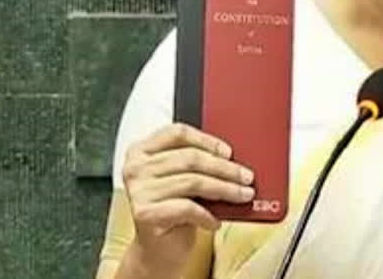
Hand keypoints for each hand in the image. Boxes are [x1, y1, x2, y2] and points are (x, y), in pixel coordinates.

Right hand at [120, 123, 254, 272]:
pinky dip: (207, 214)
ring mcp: (138, 190)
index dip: (207, 140)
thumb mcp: (185, 180)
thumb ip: (199, 164)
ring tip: (242, 196)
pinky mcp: (144, 213)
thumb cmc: (174, 211)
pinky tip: (216, 220)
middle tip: (247, 177)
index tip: (229, 152)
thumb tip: (235, 158)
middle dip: (225, 168)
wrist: (158, 250)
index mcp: (142, 151)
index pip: (177, 133)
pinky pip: (187, 207)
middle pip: (190, 158)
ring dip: (224, 189)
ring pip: (193, 182)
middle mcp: (135, 168)